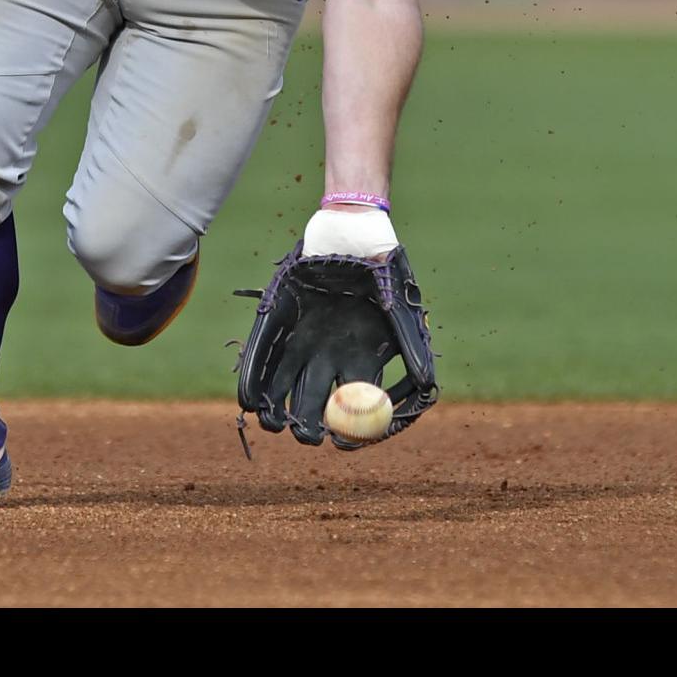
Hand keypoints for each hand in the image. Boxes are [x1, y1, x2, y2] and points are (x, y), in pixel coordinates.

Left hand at [234, 245, 437, 449]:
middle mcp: (331, 356)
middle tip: (303, 436)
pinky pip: (263, 354)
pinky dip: (255, 377)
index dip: (349, 432)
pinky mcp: (279, 321)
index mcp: (363, 359)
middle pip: (316, 403)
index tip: (340, 445)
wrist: (352, 231)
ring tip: (271, 424)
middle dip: (308, 426)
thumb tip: (427, 387)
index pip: (356, 408)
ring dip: (276, 409)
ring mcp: (303, 340)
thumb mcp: (401, 307)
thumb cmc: (383, 269)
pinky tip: (249, 398)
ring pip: (286, 386)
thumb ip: (411, 346)